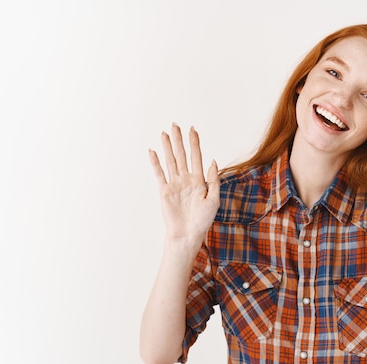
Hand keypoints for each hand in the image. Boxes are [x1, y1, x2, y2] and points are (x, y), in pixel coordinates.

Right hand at [149, 123, 219, 242]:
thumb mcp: (214, 200)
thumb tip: (212, 161)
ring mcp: (175, 184)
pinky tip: (153, 152)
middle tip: (176, 124)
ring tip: (165, 133)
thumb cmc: (202, 221)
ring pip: (170, 161)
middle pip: (181, 155)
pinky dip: (156, 163)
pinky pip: (159, 174)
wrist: (188, 235)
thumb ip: (213, 181)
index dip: (194, 143)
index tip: (193, 129)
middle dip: (179, 140)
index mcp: (199, 181)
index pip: (196, 157)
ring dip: (168, 147)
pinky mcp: (164, 191)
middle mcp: (186, 180)